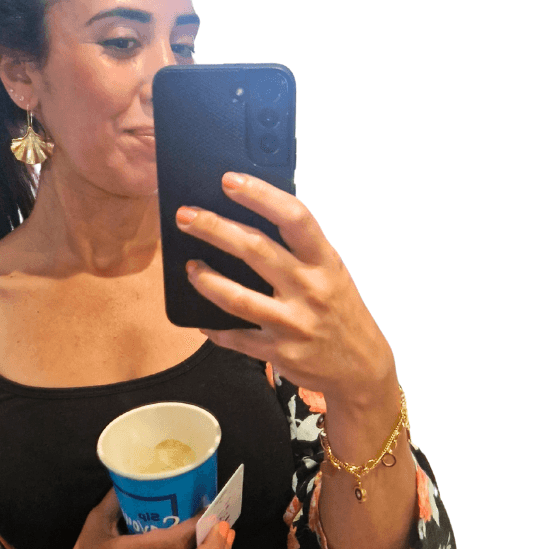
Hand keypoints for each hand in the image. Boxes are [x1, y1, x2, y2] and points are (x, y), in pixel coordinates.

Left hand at [175, 172, 394, 404]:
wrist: (361, 367)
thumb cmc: (341, 311)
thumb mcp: (332, 272)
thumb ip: (300, 249)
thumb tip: (250, 219)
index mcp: (324, 261)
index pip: (293, 217)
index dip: (260, 195)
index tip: (229, 181)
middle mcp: (309, 288)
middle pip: (255, 250)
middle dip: (214, 229)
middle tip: (186, 217)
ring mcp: (294, 323)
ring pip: (238, 297)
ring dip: (207, 279)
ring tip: (190, 267)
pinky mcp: (280, 352)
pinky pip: (237, 338)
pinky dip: (215, 329)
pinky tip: (202, 320)